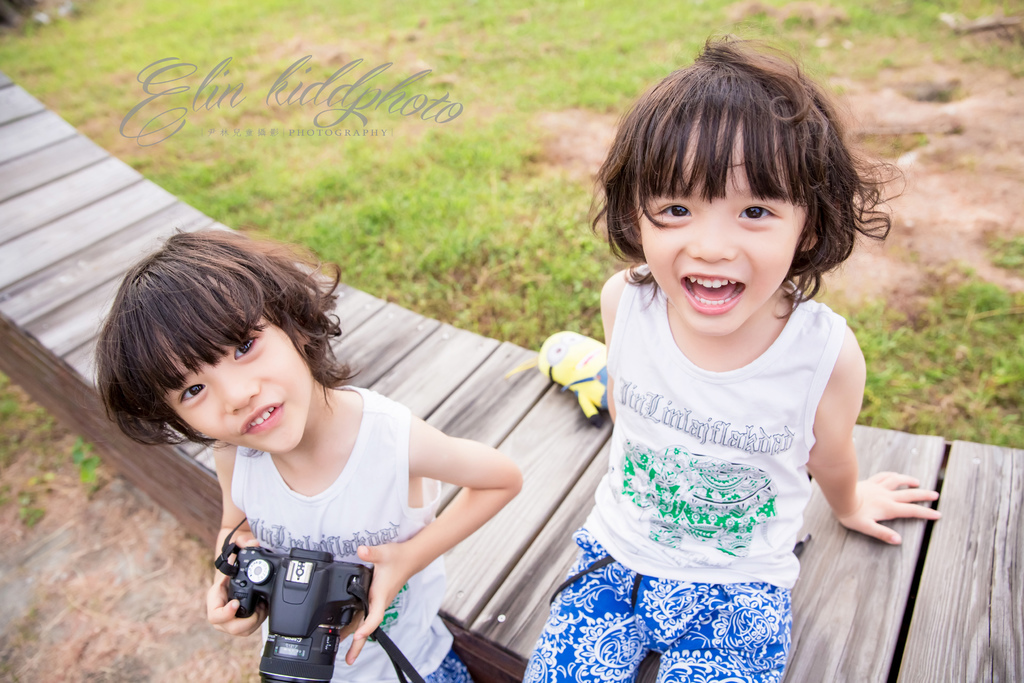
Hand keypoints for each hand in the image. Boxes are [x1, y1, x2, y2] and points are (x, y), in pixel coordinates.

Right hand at [207, 537, 265, 635]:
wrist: (235, 569)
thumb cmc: (234, 563)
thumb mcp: (237, 551)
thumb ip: (244, 543)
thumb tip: (252, 542)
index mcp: (215, 597)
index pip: (214, 614)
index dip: (225, 613)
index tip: (236, 604)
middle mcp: (221, 610)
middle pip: (230, 628)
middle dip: (247, 622)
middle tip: (260, 610)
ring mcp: (231, 617)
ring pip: (241, 631)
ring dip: (255, 622)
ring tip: (264, 607)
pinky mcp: (241, 620)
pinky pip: (248, 628)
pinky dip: (258, 621)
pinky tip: (264, 608)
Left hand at [344, 543, 416, 664]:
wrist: (410, 559)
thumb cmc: (398, 557)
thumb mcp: (384, 553)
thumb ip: (372, 553)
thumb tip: (362, 551)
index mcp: (381, 595)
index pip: (375, 616)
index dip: (366, 627)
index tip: (357, 636)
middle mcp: (380, 602)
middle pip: (369, 627)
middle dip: (359, 644)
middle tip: (349, 660)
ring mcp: (379, 603)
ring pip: (367, 624)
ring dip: (357, 639)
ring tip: (346, 654)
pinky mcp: (377, 601)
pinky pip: (367, 618)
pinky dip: (358, 627)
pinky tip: (349, 632)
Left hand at [836, 472, 940, 543]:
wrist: (839, 496)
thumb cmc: (851, 514)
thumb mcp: (867, 528)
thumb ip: (883, 534)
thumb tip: (898, 541)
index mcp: (888, 508)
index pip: (912, 511)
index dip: (926, 513)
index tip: (938, 514)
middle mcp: (887, 496)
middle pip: (910, 494)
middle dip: (924, 495)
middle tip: (936, 495)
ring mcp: (879, 487)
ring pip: (898, 481)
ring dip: (909, 481)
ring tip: (917, 482)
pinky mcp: (870, 482)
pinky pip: (884, 476)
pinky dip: (893, 475)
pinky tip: (895, 475)